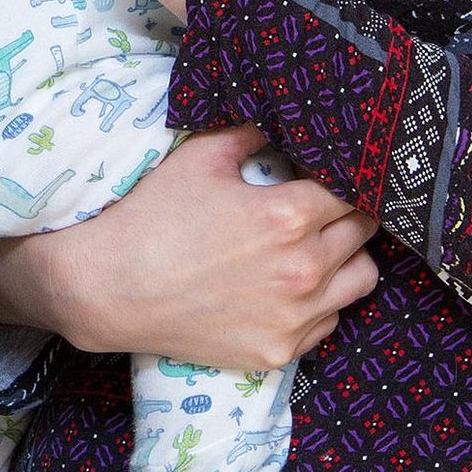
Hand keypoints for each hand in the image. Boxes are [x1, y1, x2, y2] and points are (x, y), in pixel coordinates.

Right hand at [0, 127, 379, 369]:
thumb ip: (251, 133)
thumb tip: (281, 120)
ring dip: (347, 258)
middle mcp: (304, 269)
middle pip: (363, 230)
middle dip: (348, 211)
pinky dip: (321, 302)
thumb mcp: (199, 158)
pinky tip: (289, 287)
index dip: (345, 173)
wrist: (108, 290)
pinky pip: (329, 322)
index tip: (329, 171)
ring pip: (362, 279)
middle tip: (322, 205)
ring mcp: (294, 317)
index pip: (353, 187)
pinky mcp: (278, 351)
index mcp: (289, 216)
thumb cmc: (151, 218)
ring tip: (318, 247)